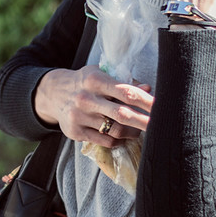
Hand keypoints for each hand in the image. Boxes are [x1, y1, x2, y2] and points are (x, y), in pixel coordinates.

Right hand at [35, 65, 152, 147]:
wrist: (53, 93)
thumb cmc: (85, 83)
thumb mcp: (101, 75)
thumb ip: (124, 82)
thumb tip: (148, 89)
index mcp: (94, 79)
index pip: (126, 92)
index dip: (146, 101)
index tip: (162, 107)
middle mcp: (85, 98)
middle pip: (122, 114)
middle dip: (145, 122)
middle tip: (160, 127)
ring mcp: (79, 116)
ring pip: (115, 130)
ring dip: (132, 132)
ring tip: (138, 130)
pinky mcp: (75, 132)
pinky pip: (105, 141)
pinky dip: (118, 140)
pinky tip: (122, 136)